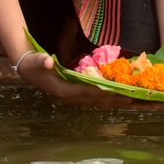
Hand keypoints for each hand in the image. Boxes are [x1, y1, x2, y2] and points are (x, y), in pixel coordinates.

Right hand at [19, 53, 163, 110]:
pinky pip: (97, 100)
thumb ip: (41, 61)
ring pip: (100, 102)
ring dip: (117, 102)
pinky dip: (110, 99)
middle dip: (117, 100)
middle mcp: (72, 97)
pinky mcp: (78, 95)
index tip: (118, 92)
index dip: (102, 92)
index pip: (87, 92)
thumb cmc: (33, 65)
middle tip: (135, 99)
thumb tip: (48, 61)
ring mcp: (76, 98)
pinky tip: (122, 100)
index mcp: (64, 90)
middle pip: (98, 100)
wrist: (28, 70)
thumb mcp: (35, 61)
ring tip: (134, 101)